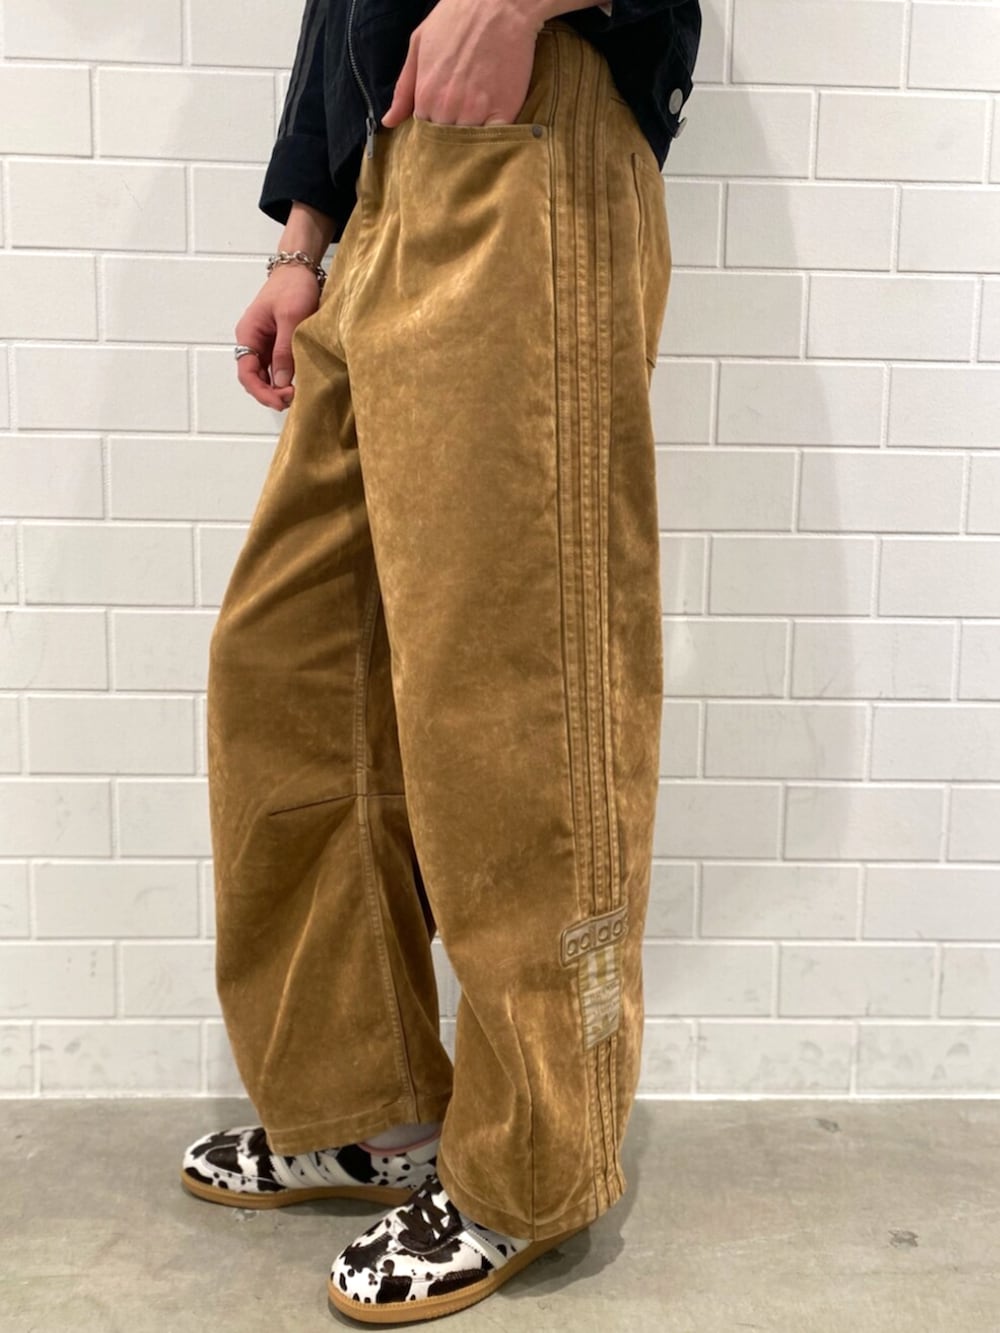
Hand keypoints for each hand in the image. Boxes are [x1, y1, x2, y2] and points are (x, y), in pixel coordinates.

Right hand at [234, 265, 320, 410]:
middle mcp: (252, 341)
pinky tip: (298, 384)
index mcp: (248, 334)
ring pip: (266, 376)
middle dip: (271, 393)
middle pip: (255, 378)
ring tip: (298, 394)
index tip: (281, 401)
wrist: (299, 268)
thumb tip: (280, 382)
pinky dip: (285, 379)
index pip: (247, 373)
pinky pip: (277, 368)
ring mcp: (264, 344)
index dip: (262, 392)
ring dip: (279, 389)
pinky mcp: (277, 343)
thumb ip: (284, 349)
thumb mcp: (291, 317)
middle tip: (294, 399)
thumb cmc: (293, 286)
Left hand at [381, 0, 545, 128]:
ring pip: (469, 146)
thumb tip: (389, 122)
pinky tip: (494, 135)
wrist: (499, 2)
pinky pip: (496, 141)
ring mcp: (476, 112)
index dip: (432, 131)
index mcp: (425, 95)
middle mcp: (447, 108)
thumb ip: (404, 88)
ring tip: (476, 131)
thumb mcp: (419, 44)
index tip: (440, 127)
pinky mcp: (504, 111)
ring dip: (471, 144)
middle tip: (459, 129)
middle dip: (450, 140)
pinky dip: (494, 142)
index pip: (423, 133)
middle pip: (446, 143)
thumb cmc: (457, 18)